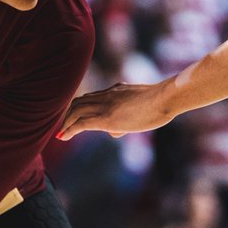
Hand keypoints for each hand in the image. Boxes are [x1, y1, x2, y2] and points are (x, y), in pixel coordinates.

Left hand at [58, 79, 175, 140]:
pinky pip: (81, 123)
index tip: (74, 116)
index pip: (92, 97)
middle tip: (64, 126)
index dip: (80, 106)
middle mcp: (107, 95)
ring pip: (76, 110)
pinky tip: (63, 137)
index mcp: (116, 90)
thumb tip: (117, 130)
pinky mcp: (106, 118)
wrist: (165, 97)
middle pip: (79, 102)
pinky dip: (69, 129)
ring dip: (66, 122)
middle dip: (69, 114)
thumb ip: (131, 114)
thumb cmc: (164, 102)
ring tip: (61, 134)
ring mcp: (105, 105)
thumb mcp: (144, 104)